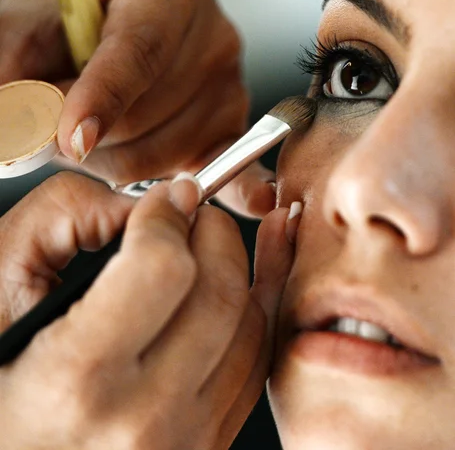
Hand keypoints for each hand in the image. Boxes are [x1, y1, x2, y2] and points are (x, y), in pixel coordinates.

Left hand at [0, 0, 274, 216]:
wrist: (84, 41)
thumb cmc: (57, 30)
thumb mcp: (26, 34)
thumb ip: (26, 80)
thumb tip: (36, 135)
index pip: (142, 47)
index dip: (103, 97)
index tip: (70, 138)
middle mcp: (216, 33)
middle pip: (151, 110)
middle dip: (90, 133)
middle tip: (53, 124)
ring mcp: (231, 85)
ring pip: (163, 153)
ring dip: (110, 158)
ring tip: (89, 130)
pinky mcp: (230, 129)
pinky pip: (210, 168)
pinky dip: (203, 183)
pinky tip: (220, 189)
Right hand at [0, 172, 295, 449]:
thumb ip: (63, 215)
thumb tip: (149, 204)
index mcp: (77, 379)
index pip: (163, 269)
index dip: (167, 217)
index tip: (163, 200)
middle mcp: (140, 420)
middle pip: (219, 293)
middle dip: (213, 231)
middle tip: (189, 214)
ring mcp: (181, 441)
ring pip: (249, 326)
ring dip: (234, 266)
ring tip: (203, 244)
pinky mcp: (203, 446)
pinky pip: (253, 365)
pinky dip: (250, 311)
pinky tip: (231, 281)